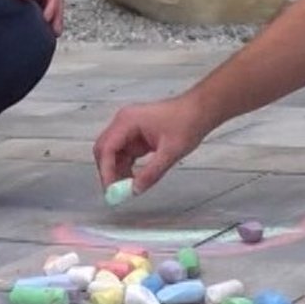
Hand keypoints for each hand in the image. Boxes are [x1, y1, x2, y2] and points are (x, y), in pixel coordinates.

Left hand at [0, 0, 64, 33]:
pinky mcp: (25, 3)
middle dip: (57, 15)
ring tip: (51, 35)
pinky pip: (40, 11)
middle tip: (54, 32)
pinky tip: (42, 32)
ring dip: (53, 19)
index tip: (46, 19)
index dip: (54, 5)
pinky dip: (44, 21)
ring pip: (50, 6)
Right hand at [93, 94, 211, 192]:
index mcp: (128, 121)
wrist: (200, 111)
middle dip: (108, 171)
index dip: (106, 170)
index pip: (107, 148)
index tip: (111, 189)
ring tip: (128, 188)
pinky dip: (126, 167)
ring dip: (117, 171)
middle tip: (116, 192)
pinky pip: (124, 154)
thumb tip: (135, 189)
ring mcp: (129, 128)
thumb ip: (151, 173)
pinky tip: (134, 179)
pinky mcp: (136, 135)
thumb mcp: (170, 152)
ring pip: (113, 154)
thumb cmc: (187, 122)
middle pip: (104, 150)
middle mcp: (124, 122)